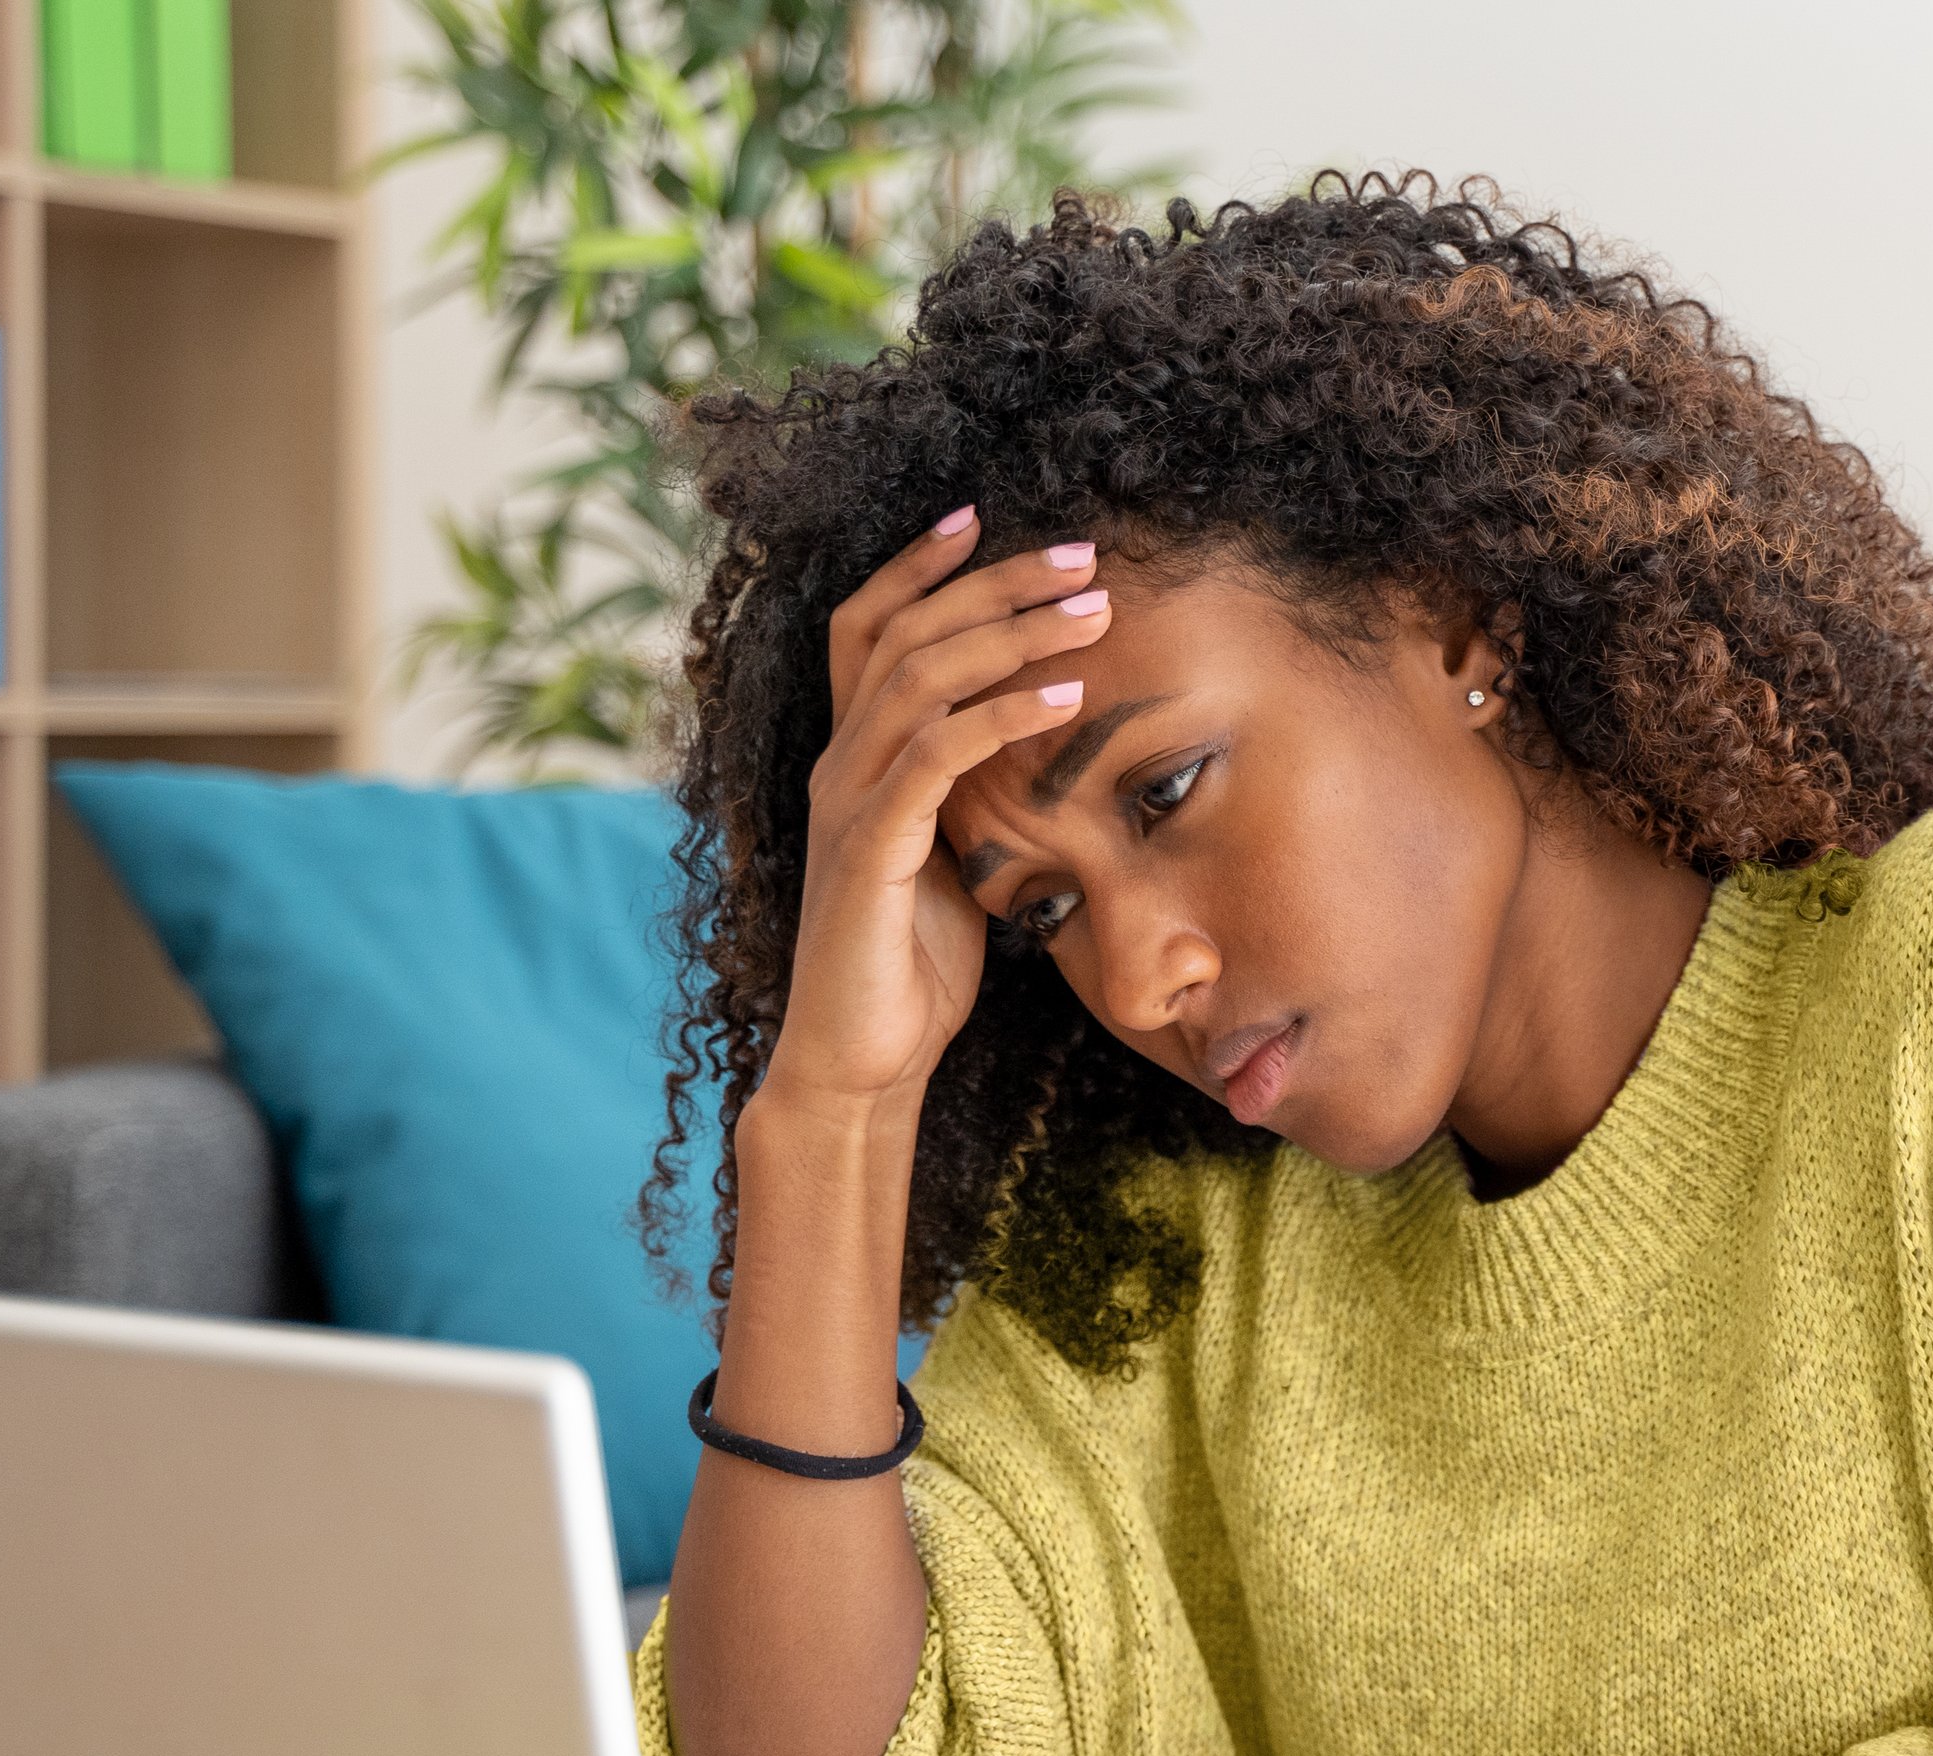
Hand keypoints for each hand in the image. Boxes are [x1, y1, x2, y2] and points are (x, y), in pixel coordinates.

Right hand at [769, 514, 1115, 1109]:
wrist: (862, 1063)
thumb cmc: (913, 968)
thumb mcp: (953, 859)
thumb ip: (970, 796)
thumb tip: (1034, 748)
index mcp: (854, 758)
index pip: (868, 628)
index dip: (917, 566)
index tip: (982, 515)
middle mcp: (838, 763)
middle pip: (904, 631)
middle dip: (994, 583)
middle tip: (1083, 553)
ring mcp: (848, 803)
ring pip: (920, 678)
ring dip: (1013, 635)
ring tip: (1094, 611)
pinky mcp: (870, 850)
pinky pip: (934, 758)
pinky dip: (1000, 716)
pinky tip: (1062, 697)